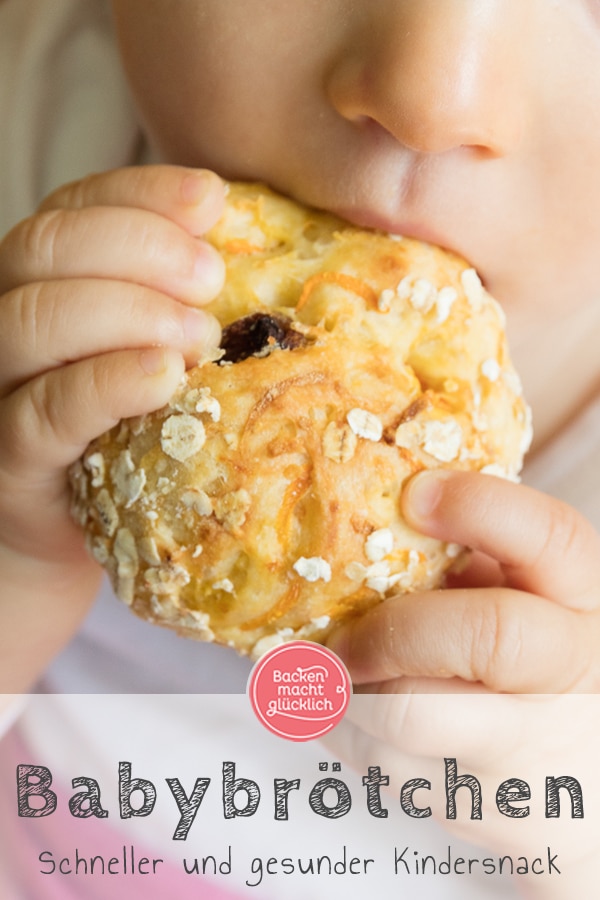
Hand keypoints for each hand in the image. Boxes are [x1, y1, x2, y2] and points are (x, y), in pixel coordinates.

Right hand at [0, 165, 224, 686]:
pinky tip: (165, 375)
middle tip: (211, 280)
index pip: (75, 206)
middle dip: (141, 247)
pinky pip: (46, 410)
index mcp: (42, 281)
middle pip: (46, 245)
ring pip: (35, 318)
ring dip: (129, 311)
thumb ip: (184, 301)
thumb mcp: (155, 353)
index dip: (142, 192)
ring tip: (200, 337)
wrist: (69, 534)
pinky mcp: (11, 458)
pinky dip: (108, 382)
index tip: (213, 199)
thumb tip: (270, 253)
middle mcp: (4, 319)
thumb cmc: (128, 433)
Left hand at [324, 471, 599, 895]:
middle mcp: (574, 675)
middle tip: (344, 639)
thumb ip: (474, 563)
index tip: (415, 495)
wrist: (586, 794)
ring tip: (345, 682)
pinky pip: (392, 773)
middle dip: (390, 631)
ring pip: (411, 717)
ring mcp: (539, 755)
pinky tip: (364, 724)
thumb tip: (379, 526)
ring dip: (352, 696)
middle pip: (482, 635)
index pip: (553, 537)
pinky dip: (355, 740)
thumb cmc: (540, 675)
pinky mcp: (494, 816)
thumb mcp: (530, 602)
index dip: (482, 506)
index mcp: (584, 602)